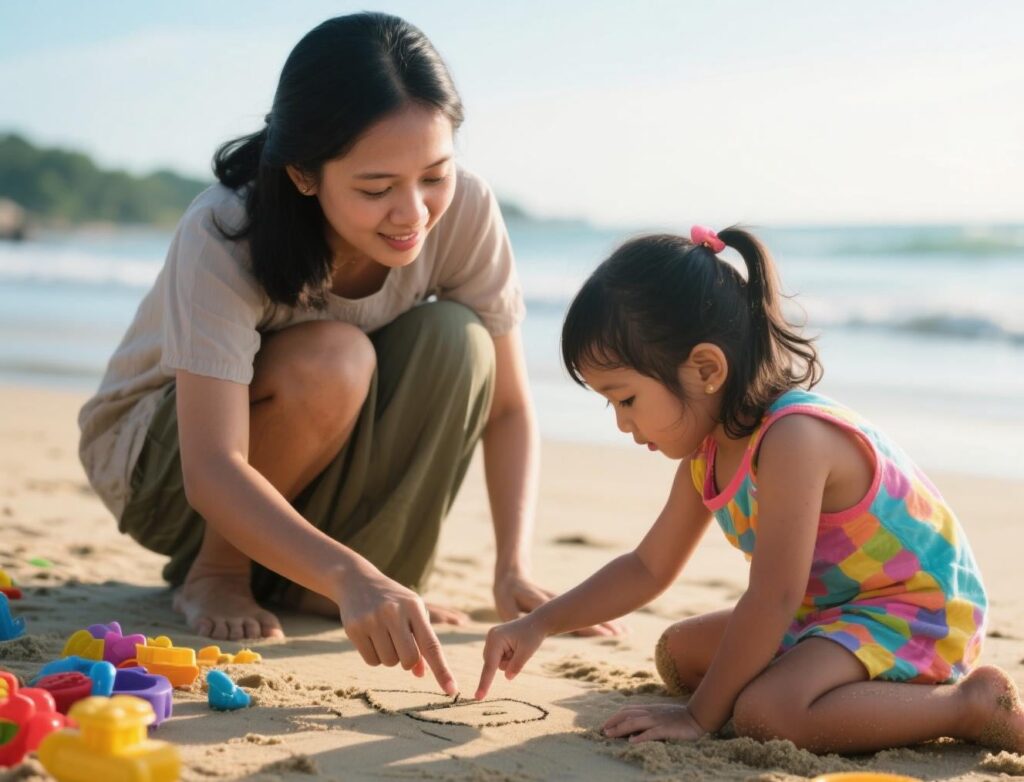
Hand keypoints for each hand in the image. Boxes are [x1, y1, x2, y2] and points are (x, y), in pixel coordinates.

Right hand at [334, 565, 456, 695]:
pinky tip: (370, 637)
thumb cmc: (392, 600)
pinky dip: (374, 656)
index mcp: (414, 606)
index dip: (442, 669)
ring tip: (384, 634)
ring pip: (390, 662)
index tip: (451, 690)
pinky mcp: (354, 628)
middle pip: (409, 659)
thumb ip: (420, 640)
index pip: (431, 644)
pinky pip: (371, 661)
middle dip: (408, 661)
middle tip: (401, 646)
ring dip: (390, 656)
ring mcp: (372, 620)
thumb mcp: (411, 612)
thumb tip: (421, 673)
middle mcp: (393, 612)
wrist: (356, 580)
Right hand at [475, 614, 546, 699]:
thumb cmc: (533, 635)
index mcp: (495, 639)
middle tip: (520, 651)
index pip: (490, 666)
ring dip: (508, 660)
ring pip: (495, 662)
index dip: (484, 683)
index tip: (478, 697)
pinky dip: (508, 657)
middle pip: (492, 664)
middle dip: (506, 663)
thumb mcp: (527, 652)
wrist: (537, 622)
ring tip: (519, 647)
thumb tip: (507, 677)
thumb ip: (516, 666)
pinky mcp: (495, 641)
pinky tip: (516, 647)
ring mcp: (492, 638)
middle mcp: (490, 638)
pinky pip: (498, 658)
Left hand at [493, 571, 624, 636]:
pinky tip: (610, 627)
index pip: (573, 616)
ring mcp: (562, 602)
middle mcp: (559, 602)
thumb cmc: (508, 594)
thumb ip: (516, 616)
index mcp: (547, 604)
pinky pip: (582, 612)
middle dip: (605, 623)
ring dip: (605, 621)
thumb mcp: (507, 604)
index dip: (589, 625)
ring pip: (587, 612)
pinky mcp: (563, 604)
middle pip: (587, 613)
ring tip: (624, 631)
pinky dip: (596, 619)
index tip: (606, 633)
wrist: (512, 575)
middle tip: (625, 632)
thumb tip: (524, 627)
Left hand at [602, 703, 705, 742]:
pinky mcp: (665, 729)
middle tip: (602, 731)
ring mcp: (657, 720)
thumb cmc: (679, 717)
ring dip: (620, 728)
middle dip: (613, 722)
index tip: (605, 725)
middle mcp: (651, 713)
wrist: (697, 717)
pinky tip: (631, 741)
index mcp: (649, 709)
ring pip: (634, 722)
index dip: (615, 717)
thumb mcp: (661, 714)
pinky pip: (651, 732)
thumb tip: (635, 726)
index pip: (628, 710)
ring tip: (610, 735)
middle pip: (627, 715)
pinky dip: (640, 736)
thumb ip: (649, 717)